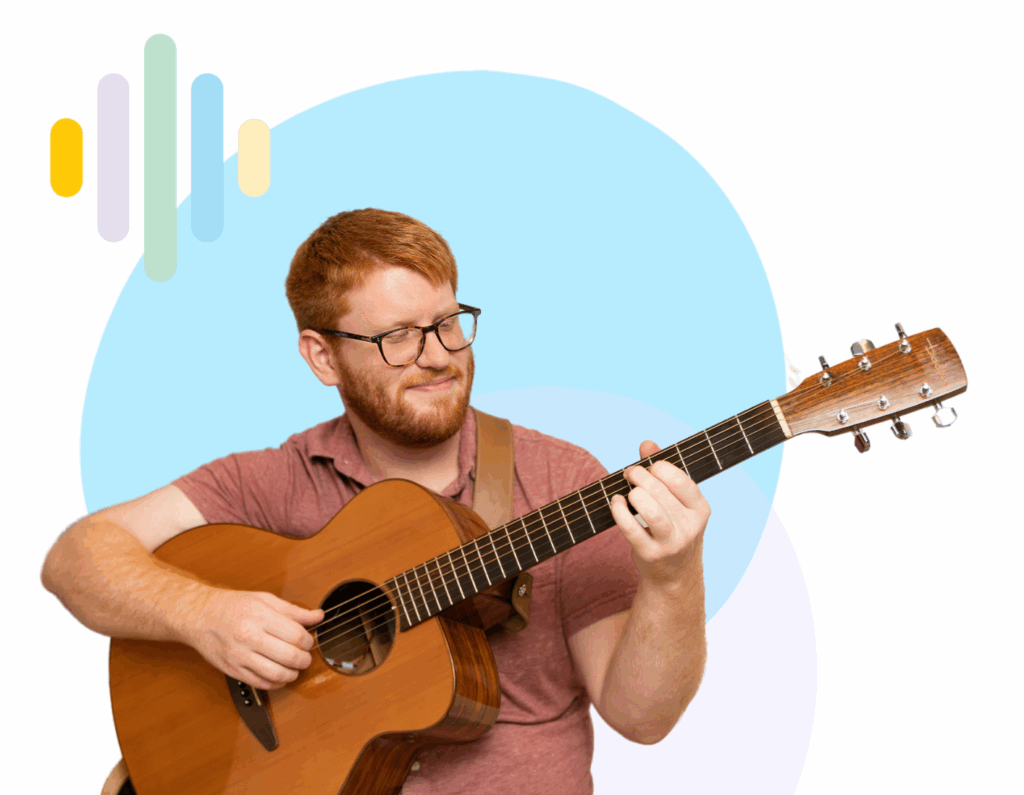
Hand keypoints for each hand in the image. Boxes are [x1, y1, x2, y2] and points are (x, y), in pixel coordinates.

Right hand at [184, 589, 324, 689]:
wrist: (199, 615)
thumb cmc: (233, 606)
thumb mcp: (265, 600)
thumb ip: (294, 611)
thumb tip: (318, 616)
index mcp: (260, 617)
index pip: (296, 635)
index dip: (309, 641)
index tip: (308, 641)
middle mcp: (249, 637)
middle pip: (289, 656)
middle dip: (304, 660)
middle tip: (305, 657)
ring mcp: (239, 656)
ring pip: (276, 674)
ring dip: (293, 675)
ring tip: (295, 668)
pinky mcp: (232, 670)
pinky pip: (261, 683)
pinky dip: (276, 683)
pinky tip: (280, 675)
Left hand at [609, 440, 710, 587]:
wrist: (674, 575)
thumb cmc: (672, 528)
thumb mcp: (676, 502)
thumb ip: (662, 471)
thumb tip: (647, 444)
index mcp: (700, 508)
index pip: (680, 480)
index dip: (659, 467)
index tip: (647, 466)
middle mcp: (690, 526)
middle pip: (660, 492)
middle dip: (639, 476)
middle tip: (629, 474)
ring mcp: (671, 543)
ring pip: (650, 510)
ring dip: (633, 494)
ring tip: (627, 492)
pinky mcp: (650, 554)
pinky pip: (631, 528)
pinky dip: (619, 511)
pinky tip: (616, 503)